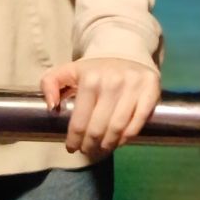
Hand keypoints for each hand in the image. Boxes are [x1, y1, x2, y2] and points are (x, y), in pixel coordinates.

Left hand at [41, 57, 160, 156]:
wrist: (126, 50)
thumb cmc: (94, 68)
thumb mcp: (68, 70)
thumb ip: (49, 83)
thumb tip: (51, 106)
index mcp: (90, 79)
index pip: (79, 122)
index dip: (74, 140)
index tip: (72, 147)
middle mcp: (112, 82)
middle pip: (98, 129)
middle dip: (90, 145)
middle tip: (87, 150)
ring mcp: (133, 86)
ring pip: (118, 129)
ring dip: (108, 145)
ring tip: (102, 148)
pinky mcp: (150, 90)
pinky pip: (138, 123)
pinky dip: (127, 137)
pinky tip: (120, 141)